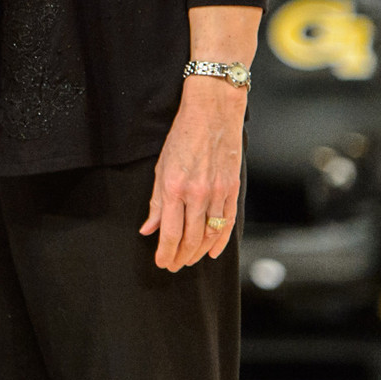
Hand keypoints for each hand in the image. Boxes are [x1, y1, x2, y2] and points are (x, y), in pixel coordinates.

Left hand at [141, 75, 245, 270]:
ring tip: (189, 261)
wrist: (212, 113)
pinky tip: (212, 252)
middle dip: (180, 257)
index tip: (162, 262)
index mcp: (173, 187)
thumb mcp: (160, 166)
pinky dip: (221, 241)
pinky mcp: (232, 189)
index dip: (165, 252)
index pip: (169, 232)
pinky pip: (227, 223)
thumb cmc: (182, 136)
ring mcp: (217, 193)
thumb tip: (148, 229)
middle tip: (174, 266)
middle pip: (190, 238)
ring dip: (198, 253)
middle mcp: (196, 194)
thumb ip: (155, 201)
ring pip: (209, 235)